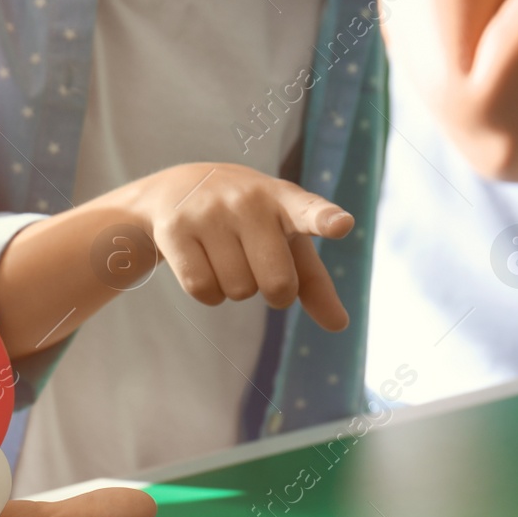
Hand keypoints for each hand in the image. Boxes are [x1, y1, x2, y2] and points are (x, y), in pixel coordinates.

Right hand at [115, 162, 354, 330]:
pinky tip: (204, 266)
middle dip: (274, 292)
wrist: (177, 190)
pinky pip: (203, 289)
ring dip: (235, 288)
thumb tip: (339, 326)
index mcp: (284, 199)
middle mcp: (249, 200)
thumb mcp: (283, 239)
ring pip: (237, 290)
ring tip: (224, 257)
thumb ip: (312, 280)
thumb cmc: (246, 222)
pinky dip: (208, 293)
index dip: (325, 220)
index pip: (308, 211)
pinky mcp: (176, 229)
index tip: (341, 225)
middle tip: (262, 271)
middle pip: (277, 282)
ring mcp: (209, 212)